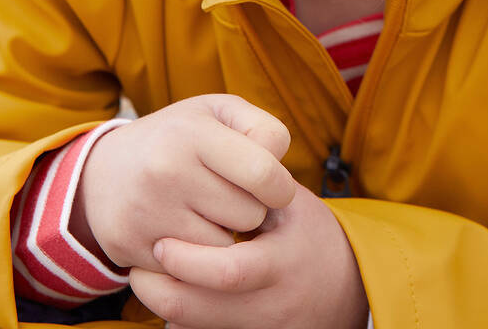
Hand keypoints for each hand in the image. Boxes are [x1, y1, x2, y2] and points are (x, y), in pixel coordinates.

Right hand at [71, 94, 295, 271]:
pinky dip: (195, 257)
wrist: (102, 171)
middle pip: (249, 215)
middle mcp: (167, 170)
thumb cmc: (178, 138)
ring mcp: (147, 211)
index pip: (264, 173)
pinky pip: (192, 271)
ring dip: (223, 235)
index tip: (271, 186)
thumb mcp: (217, 112)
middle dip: (249, 209)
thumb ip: (262, 129)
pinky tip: (181, 232)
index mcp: (194, 132)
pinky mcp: (131, 247)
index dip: (279, 185)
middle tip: (227, 195)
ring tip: (204, 211)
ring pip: (224, 249)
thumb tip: (279, 168)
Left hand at [129, 181, 369, 328]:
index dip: (188, 259)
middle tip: (138, 266)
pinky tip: (173, 295)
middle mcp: (271, 305)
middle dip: (159, 290)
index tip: (161, 241)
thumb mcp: (293, 206)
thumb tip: (202, 173)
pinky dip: (182, 320)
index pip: (228, 271)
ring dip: (164, 306)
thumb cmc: (312, 235)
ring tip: (144, 278)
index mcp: (283, 263)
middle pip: (199, 311)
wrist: (348, 288)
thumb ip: (254, 192)